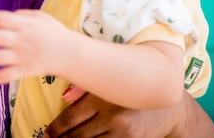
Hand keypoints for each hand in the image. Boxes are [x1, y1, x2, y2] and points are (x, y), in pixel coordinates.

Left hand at [0, 9, 71, 83]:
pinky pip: (6, 76)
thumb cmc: (52, 32)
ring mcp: (22, 57)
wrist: (69, 53)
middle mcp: (22, 40)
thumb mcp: (40, 17)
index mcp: (25, 25)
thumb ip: (21, 15)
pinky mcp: (24, 71)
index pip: (3, 19)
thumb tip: (5, 17)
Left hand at [45, 92, 175, 137]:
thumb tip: (62, 97)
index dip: (55, 128)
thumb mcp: (109, 81)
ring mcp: (122, 133)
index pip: (71, 117)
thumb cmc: (131, 87)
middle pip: (77, 134)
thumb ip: (84, 87)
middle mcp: (112, 117)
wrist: (167, 104)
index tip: (46, 133)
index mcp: (102, 97)